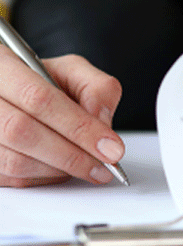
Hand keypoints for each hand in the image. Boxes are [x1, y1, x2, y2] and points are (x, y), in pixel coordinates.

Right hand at [0, 51, 122, 186]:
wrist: (20, 94)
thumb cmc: (46, 82)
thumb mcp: (75, 71)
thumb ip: (97, 88)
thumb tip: (101, 122)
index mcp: (3, 66)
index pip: (39, 99)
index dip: (78, 127)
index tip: (110, 148)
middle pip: (22, 131)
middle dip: (72, 154)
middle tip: (104, 166)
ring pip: (16, 161)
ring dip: (59, 169)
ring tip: (87, 166)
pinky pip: (13, 179)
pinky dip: (45, 178)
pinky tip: (62, 168)